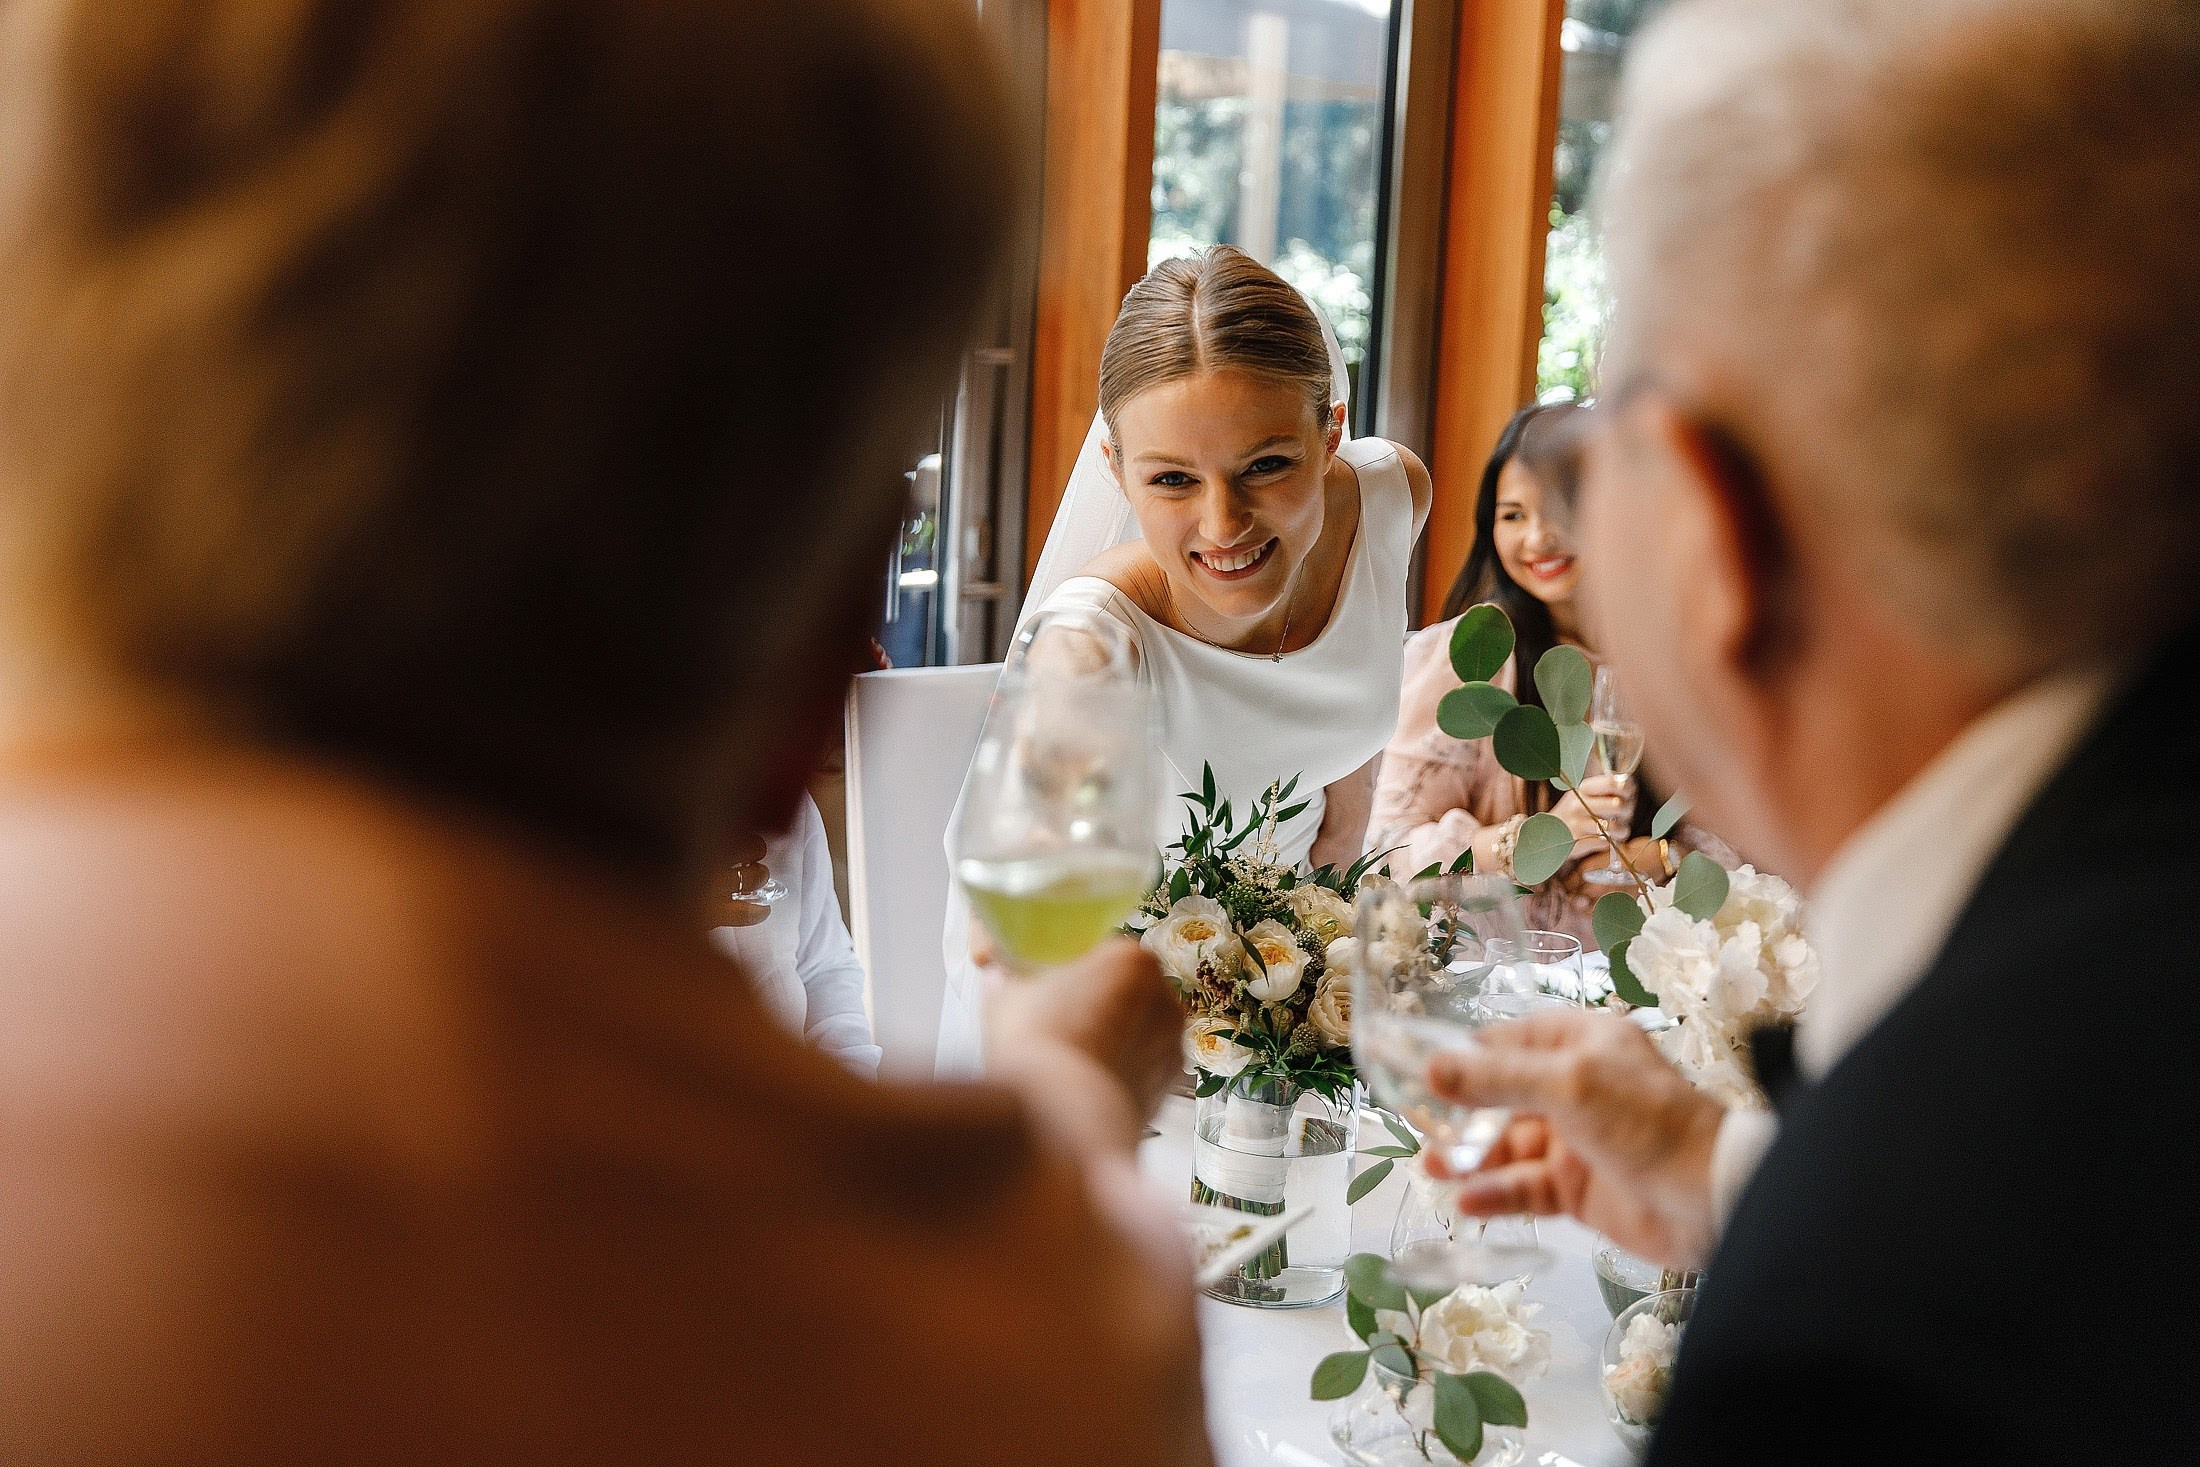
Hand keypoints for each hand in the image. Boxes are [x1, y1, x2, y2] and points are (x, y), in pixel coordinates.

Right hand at [987, 937, 1182, 1133]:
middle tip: (1060, 1023)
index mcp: (1131, 958)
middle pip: (1127, 990)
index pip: (1106, 952)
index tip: (1054, 986)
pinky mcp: (1169, 1087)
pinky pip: (1143, 1068)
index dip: (1076, 970)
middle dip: (1099, 1004)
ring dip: (1114, 1038)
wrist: (1059, 1123)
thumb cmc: (1036, 1050)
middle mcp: (1164, 998)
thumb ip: (1012, 975)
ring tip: (1073, 1059)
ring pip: (1139, 1030)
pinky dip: (1122, 1072)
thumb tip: (1001, 972)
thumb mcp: (1007, 993)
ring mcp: (1171, 1045)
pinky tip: (1089, 1083)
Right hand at [1425, 1007, 1725, 1269]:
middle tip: (1412, 1118)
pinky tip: (1466, 1201)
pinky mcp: (1579, 1190)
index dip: (1465, 1052)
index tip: (1416, 1065)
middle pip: (1503, 1094)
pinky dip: (1497, 1194)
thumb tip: (1431, 1068)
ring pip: (1509, 1144)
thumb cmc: (1648, 1122)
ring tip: (1430, 1164)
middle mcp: (1577, 1088)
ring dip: (1471, 1155)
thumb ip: (1496, 1079)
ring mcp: (1577, 1141)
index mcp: (1583, 1044)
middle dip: (1460, 1108)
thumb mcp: (1568, 1085)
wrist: (1712, 1197)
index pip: (1510, 1040)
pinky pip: (1526, 1188)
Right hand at [1552, 774, 1631, 855]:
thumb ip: (1606, 789)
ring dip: (1622, 830)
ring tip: (1619, 831)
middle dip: (1627, 811)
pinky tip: (1604, 839)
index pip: (1611, 782)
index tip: (1628, 794)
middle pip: (1617, 805)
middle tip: (1625, 815)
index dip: (1626, 789)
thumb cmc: (1576, 812)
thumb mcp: (1586, 795)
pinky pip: (1604, 843)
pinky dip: (1609, 842)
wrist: (1548, 832)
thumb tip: (1628, 786)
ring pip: (1613, 827)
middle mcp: (1578, 804)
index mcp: (1583, 789)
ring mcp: (1576, 824)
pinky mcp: (1577, 842)